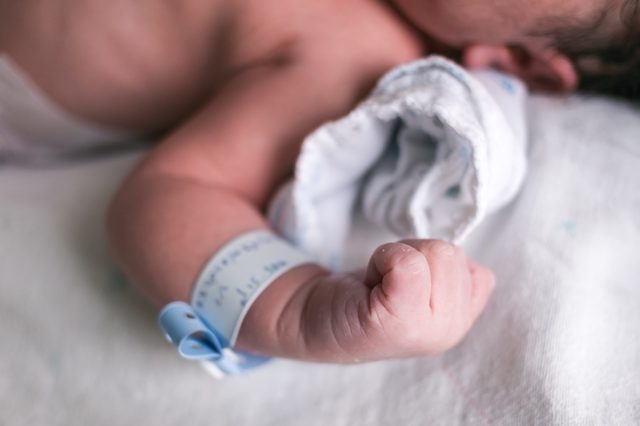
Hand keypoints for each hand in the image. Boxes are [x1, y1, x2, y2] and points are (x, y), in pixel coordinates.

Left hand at [285, 240, 494, 361]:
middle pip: (452, 254)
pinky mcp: (398, 320)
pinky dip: (385, 258)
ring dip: (397, 256)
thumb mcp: (422, 286)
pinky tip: (370, 282)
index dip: (434, 262)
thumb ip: (451, 275)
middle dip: (414, 254)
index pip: (479, 272)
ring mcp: (427, 330)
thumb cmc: (364, 298)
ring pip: (434, 252)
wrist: (314, 320)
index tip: (406, 281)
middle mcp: (451, 332)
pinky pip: (408, 262)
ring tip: (379, 284)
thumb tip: (462, 259)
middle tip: (387, 282)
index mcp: (460, 323)